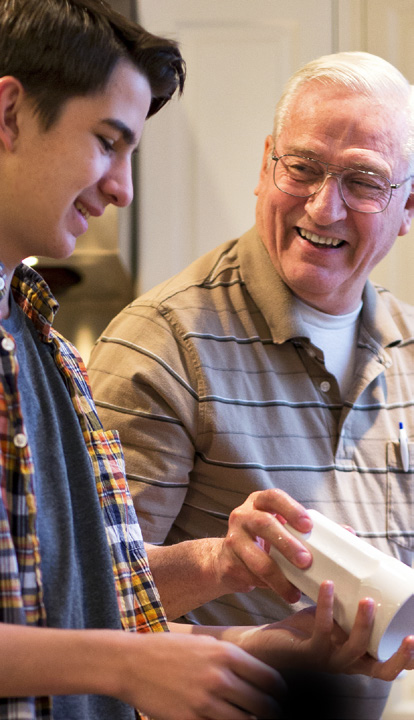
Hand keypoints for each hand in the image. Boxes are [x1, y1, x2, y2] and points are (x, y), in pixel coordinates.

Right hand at [120, 632, 285, 719]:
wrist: (131, 662)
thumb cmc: (169, 650)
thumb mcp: (205, 643)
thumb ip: (231, 658)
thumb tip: (257, 676)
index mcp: (226, 654)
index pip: (270, 680)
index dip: (280, 694)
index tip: (280, 699)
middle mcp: (220, 678)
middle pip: (264, 706)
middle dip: (273, 715)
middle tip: (273, 716)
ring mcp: (205, 703)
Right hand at [216, 489, 312, 601]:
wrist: (227, 558)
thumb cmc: (264, 540)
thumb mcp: (282, 527)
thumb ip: (309, 529)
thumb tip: (348, 532)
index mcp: (259, 502)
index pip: (273, 497)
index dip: (290, 509)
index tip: (308, 525)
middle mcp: (243, 516)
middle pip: (263, 524)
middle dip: (286, 543)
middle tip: (306, 561)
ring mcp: (232, 539)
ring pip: (255, 557)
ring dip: (278, 575)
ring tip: (294, 591)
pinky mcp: (228, 562)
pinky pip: (250, 576)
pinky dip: (268, 587)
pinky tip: (283, 593)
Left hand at [239, 580, 413, 680]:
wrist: (270, 642)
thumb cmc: (308, 621)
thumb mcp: (335, 604)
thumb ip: (346, 577)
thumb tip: (349, 532)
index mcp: (361, 656)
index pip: (391, 666)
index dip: (410, 658)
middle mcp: (349, 663)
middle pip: (383, 671)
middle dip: (400, 656)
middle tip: (410, 634)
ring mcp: (329, 659)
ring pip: (354, 649)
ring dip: (364, 625)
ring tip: (368, 600)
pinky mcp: (308, 650)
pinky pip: (321, 630)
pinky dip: (326, 606)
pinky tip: (328, 585)